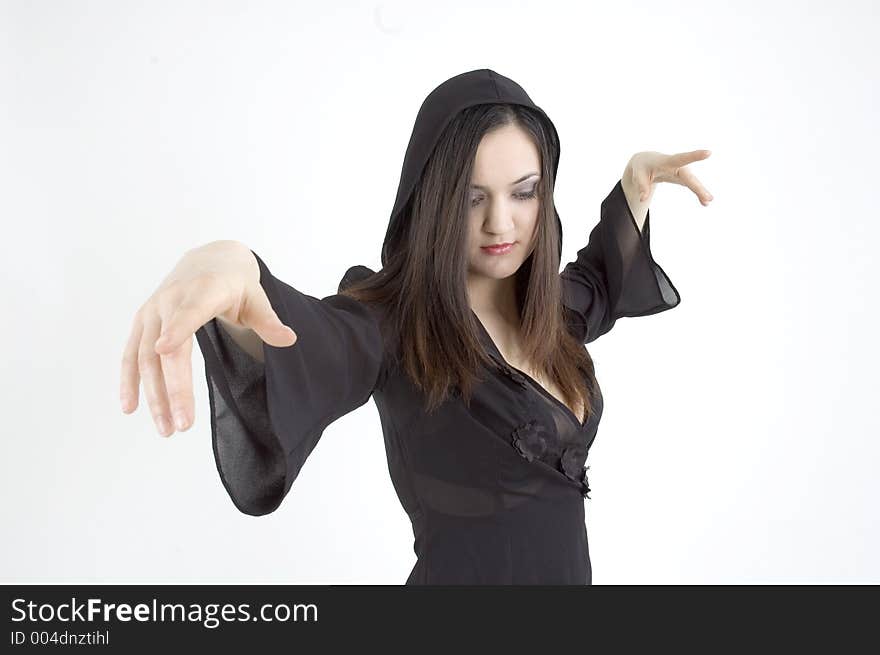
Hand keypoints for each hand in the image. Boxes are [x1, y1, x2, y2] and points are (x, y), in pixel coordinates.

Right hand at [119, 241, 296, 436]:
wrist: (207, 261)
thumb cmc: (235, 283)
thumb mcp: (257, 298)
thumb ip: (269, 321)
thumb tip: (289, 339)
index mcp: (204, 290)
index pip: (189, 312)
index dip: (177, 329)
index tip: (163, 349)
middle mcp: (172, 299)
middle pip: (168, 348)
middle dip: (174, 388)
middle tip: (183, 425)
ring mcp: (153, 310)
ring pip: (145, 356)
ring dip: (153, 394)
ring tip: (166, 428)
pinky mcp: (143, 321)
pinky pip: (131, 353)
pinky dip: (129, 380)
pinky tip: (130, 408)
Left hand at [626, 149, 713, 205]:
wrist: (646, 161)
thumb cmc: (642, 166)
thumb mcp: (638, 174)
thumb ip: (641, 185)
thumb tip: (642, 199)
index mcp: (666, 161)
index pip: (681, 158)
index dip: (694, 156)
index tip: (709, 153)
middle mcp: (677, 166)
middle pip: (689, 177)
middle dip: (698, 187)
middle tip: (709, 198)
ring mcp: (681, 172)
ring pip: (693, 182)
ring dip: (701, 192)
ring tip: (708, 202)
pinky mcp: (682, 178)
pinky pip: (692, 186)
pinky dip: (698, 193)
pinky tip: (704, 202)